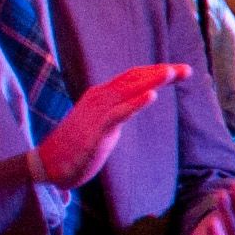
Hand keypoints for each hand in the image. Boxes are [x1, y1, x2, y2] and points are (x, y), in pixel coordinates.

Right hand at [34, 64, 189, 192]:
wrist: (47, 165)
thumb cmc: (76, 146)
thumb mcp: (102, 123)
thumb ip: (119, 110)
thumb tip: (136, 103)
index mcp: (102, 95)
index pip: (133, 77)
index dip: (156, 72)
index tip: (181, 71)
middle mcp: (99, 98)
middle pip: (134, 79)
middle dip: (161, 73)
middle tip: (187, 70)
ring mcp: (97, 113)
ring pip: (127, 91)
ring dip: (151, 81)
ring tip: (171, 73)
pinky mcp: (95, 131)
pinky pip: (118, 114)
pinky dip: (135, 103)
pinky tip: (151, 96)